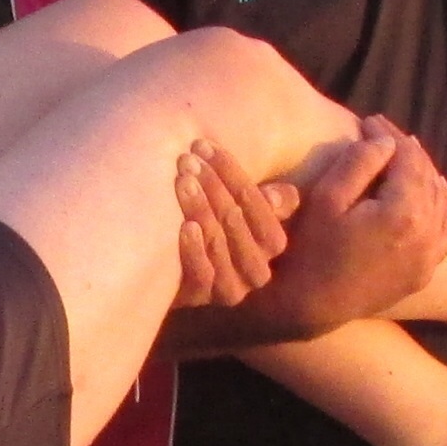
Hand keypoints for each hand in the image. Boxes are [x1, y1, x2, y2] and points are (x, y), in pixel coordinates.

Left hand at [173, 141, 297, 308]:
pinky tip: (184, 226)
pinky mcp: (203, 298)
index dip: (232, 174)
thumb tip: (277, 196)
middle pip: (237, 221)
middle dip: (212, 185)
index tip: (205, 147)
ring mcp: (230, 287)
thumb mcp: (239, 206)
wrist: (169, 265)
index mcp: (272, 243)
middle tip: (187, 160)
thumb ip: (265, 198)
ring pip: (219, 244)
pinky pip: (203, 274)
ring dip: (200, 209)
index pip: (260, 205)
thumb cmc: (210, 222)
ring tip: (181, 181)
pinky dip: (194, 249)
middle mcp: (257, 269)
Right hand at [238, 118, 446, 336]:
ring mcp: (430, 256)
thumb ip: (358, 163)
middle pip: (428, 176)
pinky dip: (435, 206)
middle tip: (384, 135)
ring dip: (424, 175)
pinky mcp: (426, 271)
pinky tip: (420, 195)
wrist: (312, 306)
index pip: (408, 158)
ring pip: (441, 201)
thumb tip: (386, 142)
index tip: (370, 120)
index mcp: (404, 213)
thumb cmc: (311, 249)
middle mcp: (427, 235)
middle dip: (407, 152)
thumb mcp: (326, 199)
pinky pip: (443, 229)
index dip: (390, 135)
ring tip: (401, 159)